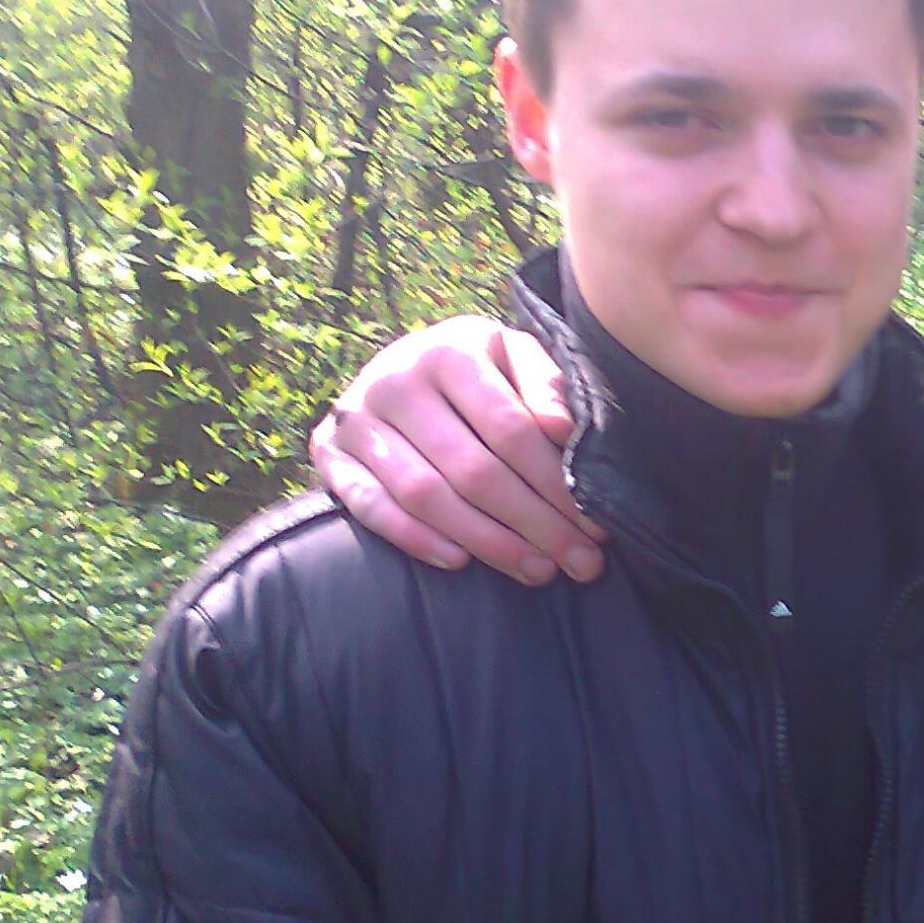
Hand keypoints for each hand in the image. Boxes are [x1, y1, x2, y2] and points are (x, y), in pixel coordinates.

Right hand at [309, 317, 605, 586]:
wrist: (403, 361)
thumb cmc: (479, 368)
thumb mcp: (516, 357)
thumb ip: (545, 384)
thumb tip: (562, 430)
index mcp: (450, 351)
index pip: (511, 431)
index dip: (556, 484)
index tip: (596, 525)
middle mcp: (395, 380)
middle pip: (473, 471)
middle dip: (536, 524)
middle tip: (581, 563)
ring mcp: (355, 418)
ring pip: (426, 496)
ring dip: (488, 542)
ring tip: (538, 571)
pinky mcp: (328, 451)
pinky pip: (370, 507)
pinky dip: (416, 539)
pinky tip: (462, 562)